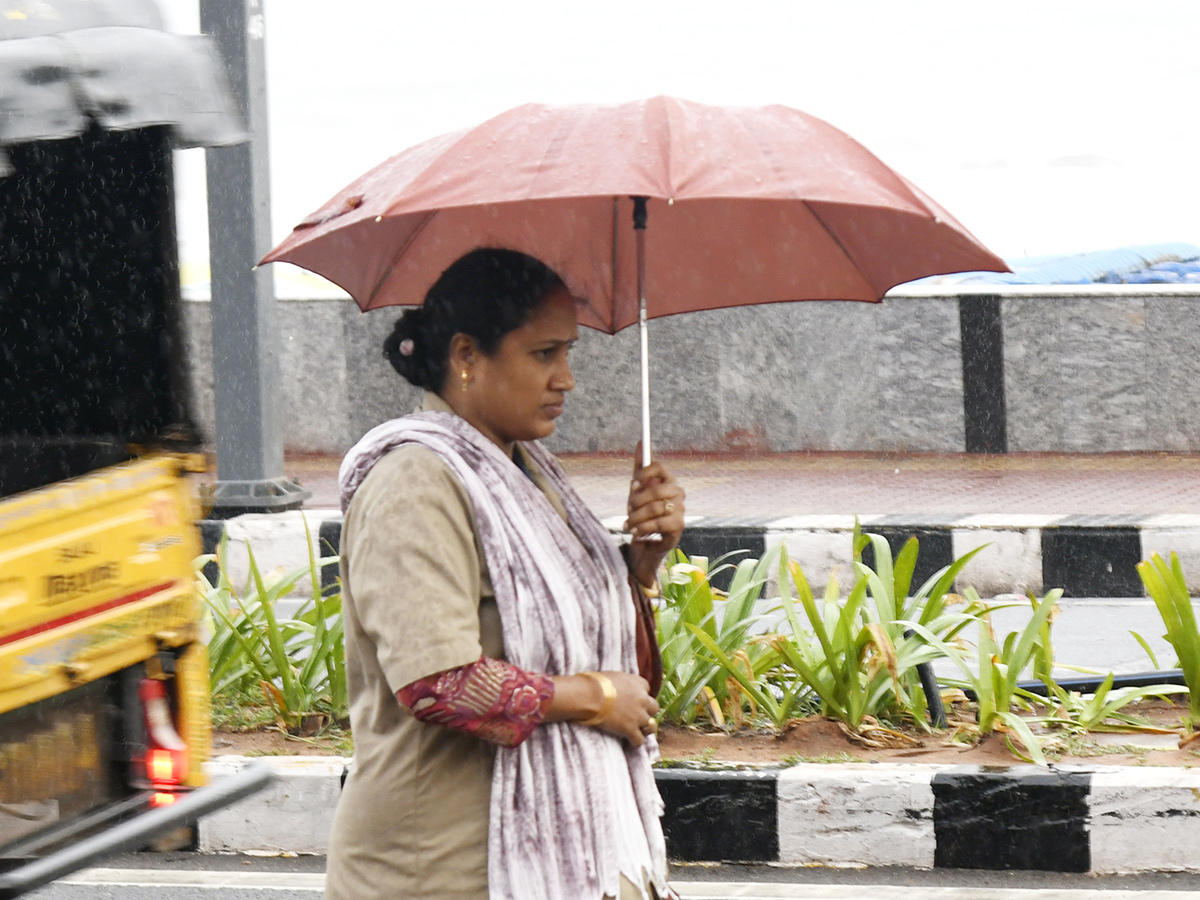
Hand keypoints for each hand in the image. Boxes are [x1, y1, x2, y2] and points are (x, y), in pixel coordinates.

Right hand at [546, 671, 659, 746]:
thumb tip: (618, 686)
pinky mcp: (630, 729)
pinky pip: (639, 740)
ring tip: (638, 731)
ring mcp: (638, 715)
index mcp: (638, 683)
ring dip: (645, 728)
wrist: (590, 696)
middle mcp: (642, 699)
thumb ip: (622, 682)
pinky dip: (635, 742)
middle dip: (647, 711)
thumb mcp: (613, 676)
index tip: (633, 698)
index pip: (647, 689)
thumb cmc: (596, 683)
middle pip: (654, 707)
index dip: (640, 695)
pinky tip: (629, 742)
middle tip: (637, 714)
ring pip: (651, 725)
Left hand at [623, 442, 683, 586]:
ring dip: (637, 517)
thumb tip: (641, 441)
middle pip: (656, 489)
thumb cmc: (643, 513)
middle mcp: (678, 493)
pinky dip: (643, 528)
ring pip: (655, 508)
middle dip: (637, 501)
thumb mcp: (637, 490)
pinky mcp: (679, 527)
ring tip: (628, 524)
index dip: (644, 474)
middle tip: (628, 509)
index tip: (632, 484)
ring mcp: (681, 510)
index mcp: (668, 481)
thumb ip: (640, 467)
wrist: (646, 543)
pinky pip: (658, 523)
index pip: (659, 468)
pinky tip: (636, 532)